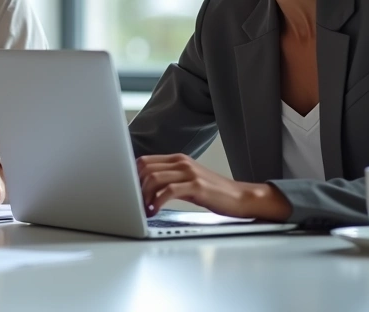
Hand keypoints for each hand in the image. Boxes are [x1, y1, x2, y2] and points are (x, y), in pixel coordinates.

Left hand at [137, 153, 289, 219]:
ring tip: (143, 209)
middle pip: (145, 168)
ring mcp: (189, 172)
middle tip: (134, 203)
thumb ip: (168, 180)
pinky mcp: (196, 186)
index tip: (128, 192)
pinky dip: (156, 201)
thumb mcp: (187, 181)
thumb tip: (144, 188)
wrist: (239, 197)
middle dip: (135, 187)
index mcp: (177, 159)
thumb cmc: (212, 192)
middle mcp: (182, 162)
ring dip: (143, 195)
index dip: (132, 176)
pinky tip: (154, 210)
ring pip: (154, 178)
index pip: (144, 161)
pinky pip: (168, 191)